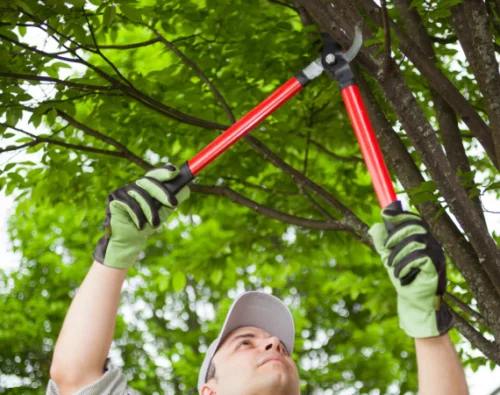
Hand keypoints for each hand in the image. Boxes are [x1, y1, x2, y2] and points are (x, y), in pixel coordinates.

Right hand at [93, 164, 189, 268]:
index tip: (175, 172)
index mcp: (146, 186)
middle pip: (149, 181)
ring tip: (155, 224)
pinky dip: (137, 216)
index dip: (164, 171)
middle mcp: (134, 185)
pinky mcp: (114, 198)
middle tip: (173, 204)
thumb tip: (187, 189)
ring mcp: (123, 190)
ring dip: (150, 211)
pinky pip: (130, 203)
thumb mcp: (163, 211)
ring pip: (141, 194)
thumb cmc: (147, 225)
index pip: (155, 174)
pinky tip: (140, 225)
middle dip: (163, 192)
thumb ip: (171, 200)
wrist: (130, 241)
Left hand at [368, 203, 452, 337]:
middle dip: (396, 235)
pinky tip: (401, 275)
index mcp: (422, 240)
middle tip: (386, 249)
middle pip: (415, 226)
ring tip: (393, 268)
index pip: (415, 220)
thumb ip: (382, 243)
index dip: (401, 215)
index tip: (385, 214)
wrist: (414, 302)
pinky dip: (404, 264)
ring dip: (398, 254)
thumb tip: (375, 225)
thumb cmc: (404, 279)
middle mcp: (432, 244)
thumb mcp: (389, 258)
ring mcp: (436, 255)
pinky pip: (418, 256)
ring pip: (414, 241)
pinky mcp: (436, 266)